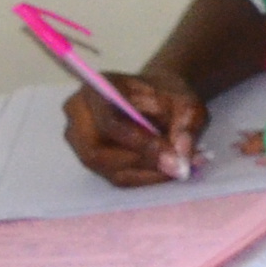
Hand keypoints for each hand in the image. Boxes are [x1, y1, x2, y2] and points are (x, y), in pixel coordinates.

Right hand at [64, 68, 206, 186]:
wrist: (158, 97)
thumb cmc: (169, 96)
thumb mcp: (188, 103)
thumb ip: (186, 126)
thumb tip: (179, 160)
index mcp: (97, 89)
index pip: (108, 122)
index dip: (139, 142)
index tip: (171, 155)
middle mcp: (78, 113)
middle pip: (97, 152)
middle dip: (141, 162)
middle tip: (178, 166)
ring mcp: (77, 139)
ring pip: (107, 168)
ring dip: (145, 172)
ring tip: (178, 166)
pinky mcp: (88, 159)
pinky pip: (114, 176)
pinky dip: (143, 177)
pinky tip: (166, 171)